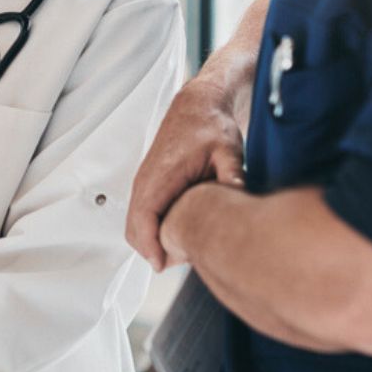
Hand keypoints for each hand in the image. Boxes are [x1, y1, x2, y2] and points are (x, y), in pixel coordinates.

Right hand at [127, 79, 245, 270]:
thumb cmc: (209, 125)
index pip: (142, 220)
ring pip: (134, 226)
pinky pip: (141, 217)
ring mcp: (145, 184)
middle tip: (183, 260)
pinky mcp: (150, 185)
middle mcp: (146, 181)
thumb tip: (239, 196)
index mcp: (160, 175)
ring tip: (184, 249)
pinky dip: (153, 232)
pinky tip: (180, 234)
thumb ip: (232, 175)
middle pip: (133, 230)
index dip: (150, 246)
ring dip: (151, 243)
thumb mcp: (228, 150)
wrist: (198, 106)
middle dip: (152, 251)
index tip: (163, 264)